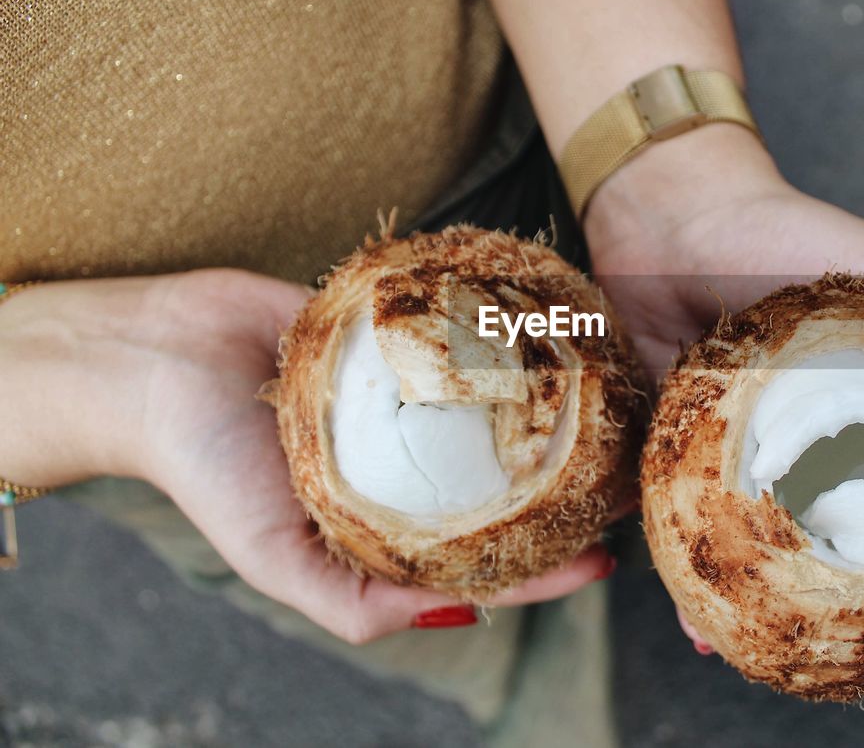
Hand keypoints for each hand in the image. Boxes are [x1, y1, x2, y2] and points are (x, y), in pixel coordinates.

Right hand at [1, 271, 612, 644]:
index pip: (481, 556)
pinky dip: (505, 345)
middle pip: (502, 483)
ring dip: (552, 416)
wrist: (151, 357)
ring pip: (495, 410)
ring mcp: (406, 396)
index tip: (605, 559)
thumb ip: (356, 604)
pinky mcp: (398, 334)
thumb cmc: (203, 466)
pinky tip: (556, 347)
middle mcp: (403, 461)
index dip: (545, 566)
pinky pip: (463, 340)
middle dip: (567, 491)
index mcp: (381, 521)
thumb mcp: (275, 559)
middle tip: (628, 483)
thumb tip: (468, 614)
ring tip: (613, 417)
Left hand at [583, 124, 863, 651]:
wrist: (675, 217)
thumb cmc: (792, 237)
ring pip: (769, 551)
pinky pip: (689, 529)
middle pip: (851, 539)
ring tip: (782, 652)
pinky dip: (693, 579)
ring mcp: (747, 455)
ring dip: (776, 610)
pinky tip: (699, 624)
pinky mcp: (678, 454)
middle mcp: (813, 442)